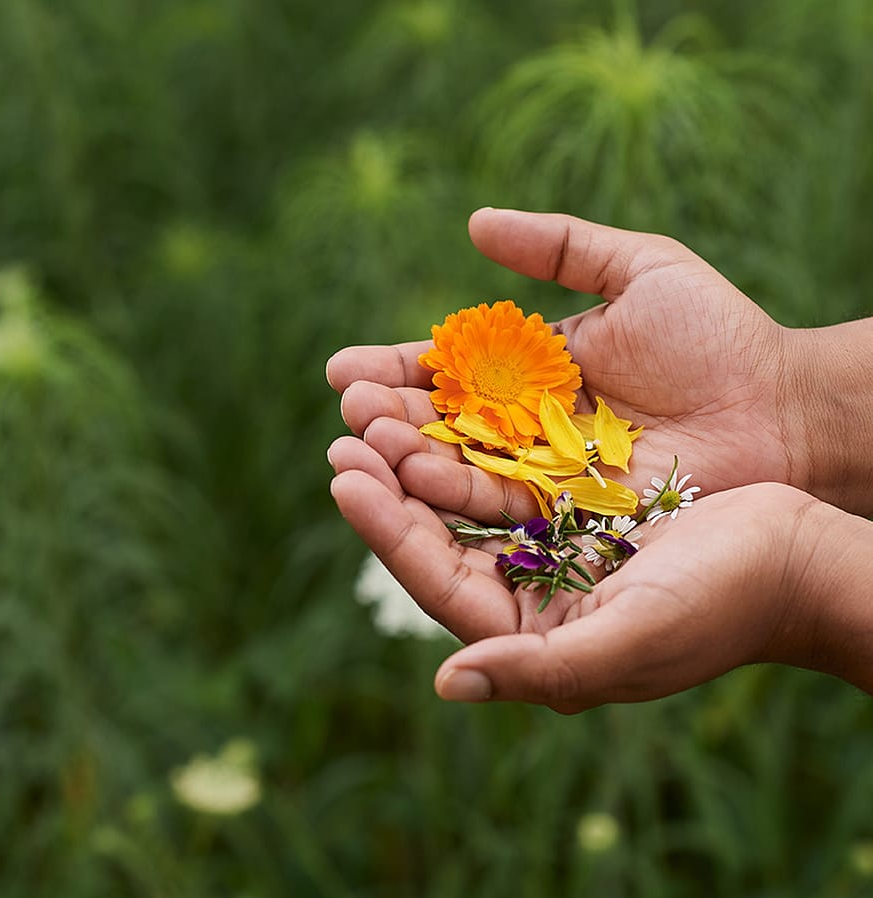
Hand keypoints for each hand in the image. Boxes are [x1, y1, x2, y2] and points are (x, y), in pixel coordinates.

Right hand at [328, 207, 847, 523]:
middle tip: (347, 406)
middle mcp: (528, 425)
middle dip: (389, 414)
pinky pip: (501, 505)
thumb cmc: (716, 334)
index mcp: (534, 370)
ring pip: (461, 466)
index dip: (396, 367)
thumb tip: (473, 222)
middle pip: (443, 422)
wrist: (779, 407)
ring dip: (408, 455)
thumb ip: (558, 246)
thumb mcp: (638, 269)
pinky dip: (455, 493)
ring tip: (360, 438)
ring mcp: (544, 473)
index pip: (448, 369)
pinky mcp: (567, 515)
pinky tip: (411, 479)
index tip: (341, 368)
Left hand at [329, 444, 872, 710]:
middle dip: (390, 482)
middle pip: (440, 532)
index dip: (387, 530)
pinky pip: (509, 459)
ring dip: (422, 446)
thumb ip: (541, 669)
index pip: (438, 580)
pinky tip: (445, 393)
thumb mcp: (632, 640)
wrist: (796, 554)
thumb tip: (447, 682)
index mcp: (532, 631)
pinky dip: (475, 428)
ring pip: (466, 490)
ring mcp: (550, 539)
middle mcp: (530, 587)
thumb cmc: (725, 605)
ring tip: (374, 402)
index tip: (345, 479)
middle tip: (345, 431)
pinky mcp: (574, 496)